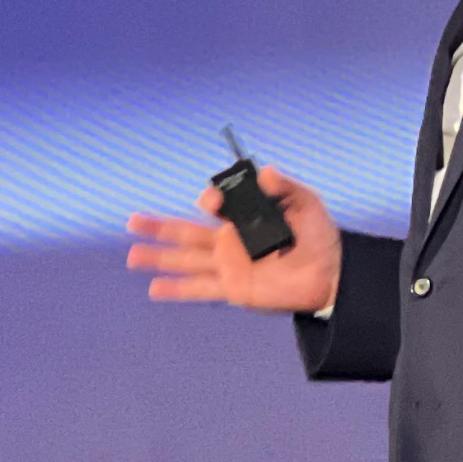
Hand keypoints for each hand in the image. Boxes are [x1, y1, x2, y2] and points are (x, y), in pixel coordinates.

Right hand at [125, 165, 343, 314]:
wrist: (330, 273)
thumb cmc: (318, 235)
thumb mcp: (306, 203)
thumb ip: (284, 188)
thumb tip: (266, 171)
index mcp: (242, 218)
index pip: (214, 207)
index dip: (209, 202)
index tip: (212, 204)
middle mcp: (229, 241)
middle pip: (186, 233)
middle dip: (159, 227)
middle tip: (132, 221)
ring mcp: (229, 266)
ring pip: (185, 260)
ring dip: (159, 258)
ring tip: (133, 257)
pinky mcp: (234, 289)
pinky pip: (200, 289)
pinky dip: (178, 290)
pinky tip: (155, 289)